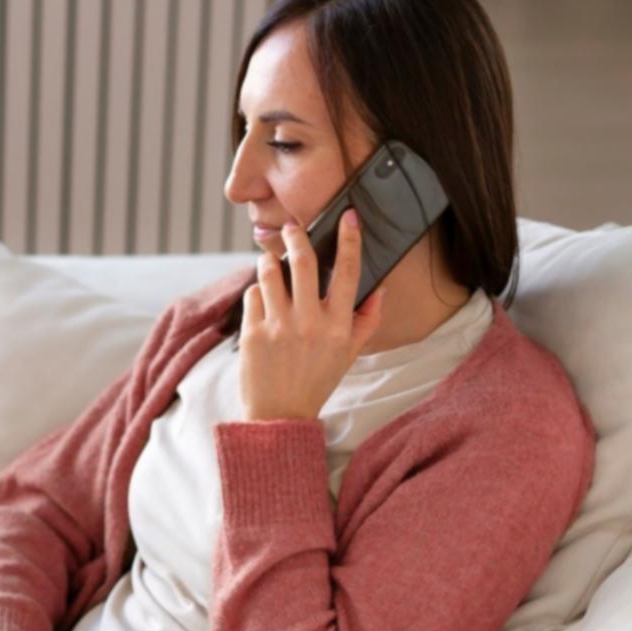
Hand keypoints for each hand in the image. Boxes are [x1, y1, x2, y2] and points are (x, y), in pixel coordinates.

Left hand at [239, 209, 384, 421]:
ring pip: (271, 273)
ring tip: (271, 263)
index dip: (350, 240)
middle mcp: (310, 324)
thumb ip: (366, 321)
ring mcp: (279, 327)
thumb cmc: (316, 380)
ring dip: (269, 261)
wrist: (280, 414)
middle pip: (304, 262)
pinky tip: (262, 304)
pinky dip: (257, 293)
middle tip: (291, 228)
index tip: (348, 216)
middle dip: (296, 237)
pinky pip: (253, 295)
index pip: (348, 273)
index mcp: (338, 326)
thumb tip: (379, 289)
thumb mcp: (349, 354)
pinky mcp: (252, 333)